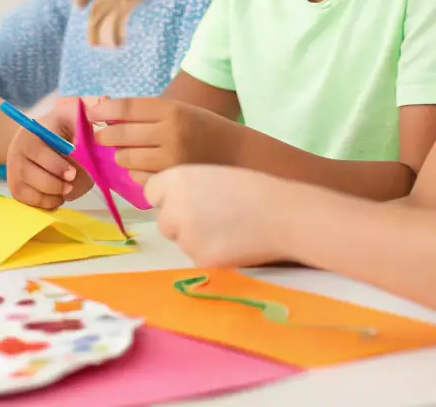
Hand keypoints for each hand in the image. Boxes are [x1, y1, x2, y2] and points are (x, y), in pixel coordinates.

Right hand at [6, 98, 93, 209]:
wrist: (36, 141)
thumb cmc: (62, 129)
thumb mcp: (72, 115)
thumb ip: (87, 112)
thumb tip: (102, 104)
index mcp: (33, 132)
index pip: (39, 151)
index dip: (56, 165)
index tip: (73, 172)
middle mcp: (18, 150)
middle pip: (32, 175)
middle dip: (55, 183)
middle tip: (72, 183)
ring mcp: (14, 169)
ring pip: (31, 191)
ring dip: (53, 194)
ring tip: (67, 187)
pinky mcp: (16, 187)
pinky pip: (31, 202)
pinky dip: (47, 202)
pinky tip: (58, 194)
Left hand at [89, 97, 243, 183]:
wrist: (237, 154)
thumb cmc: (203, 128)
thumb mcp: (179, 110)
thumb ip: (146, 114)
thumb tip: (104, 116)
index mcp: (171, 110)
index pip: (126, 107)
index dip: (103, 109)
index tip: (90, 112)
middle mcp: (170, 133)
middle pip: (119, 134)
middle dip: (106, 135)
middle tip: (104, 135)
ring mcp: (171, 160)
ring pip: (125, 158)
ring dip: (122, 155)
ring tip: (133, 151)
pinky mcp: (171, 182)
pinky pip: (138, 178)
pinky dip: (137, 173)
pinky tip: (148, 167)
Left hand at [146, 165, 293, 266]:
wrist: (282, 214)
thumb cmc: (254, 189)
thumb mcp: (213, 176)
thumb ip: (188, 189)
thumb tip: (172, 204)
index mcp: (177, 178)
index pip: (152, 193)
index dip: (169, 199)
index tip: (186, 202)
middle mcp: (173, 207)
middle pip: (164, 221)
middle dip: (181, 223)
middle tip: (213, 219)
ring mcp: (185, 236)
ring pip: (181, 242)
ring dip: (197, 240)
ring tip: (229, 230)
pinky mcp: (199, 259)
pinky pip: (198, 259)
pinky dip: (212, 255)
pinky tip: (235, 244)